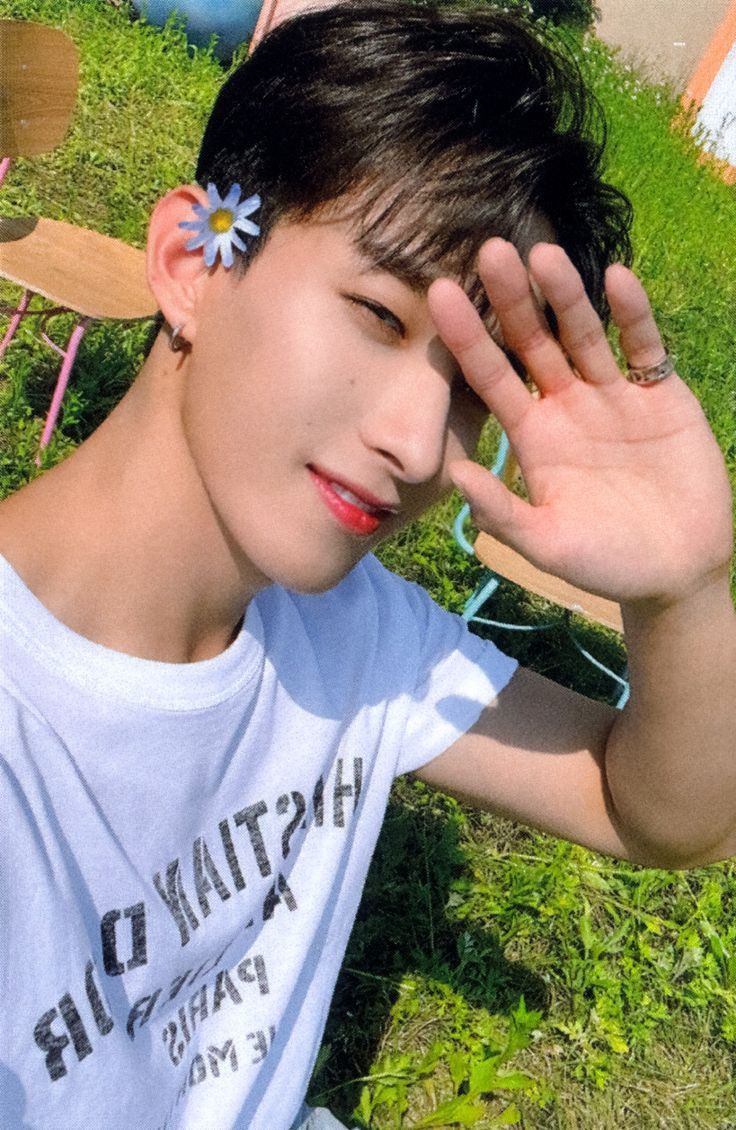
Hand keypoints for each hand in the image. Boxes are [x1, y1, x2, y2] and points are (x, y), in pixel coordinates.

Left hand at [428, 239, 732, 606]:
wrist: (676, 570)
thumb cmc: (605, 562)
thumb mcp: (547, 543)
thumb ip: (502, 513)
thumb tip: (455, 475)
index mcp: (533, 436)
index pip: (491, 377)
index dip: (467, 338)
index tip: (441, 294)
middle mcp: (566, 406)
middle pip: (534, 342)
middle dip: (512, 300)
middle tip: (490, 251)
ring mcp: (613, 396)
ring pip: (584, 334)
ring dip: (565, 296)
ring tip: (543, 254)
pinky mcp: (660, 394)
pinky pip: (643, 347)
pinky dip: (633, 315)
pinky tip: (616, 280)